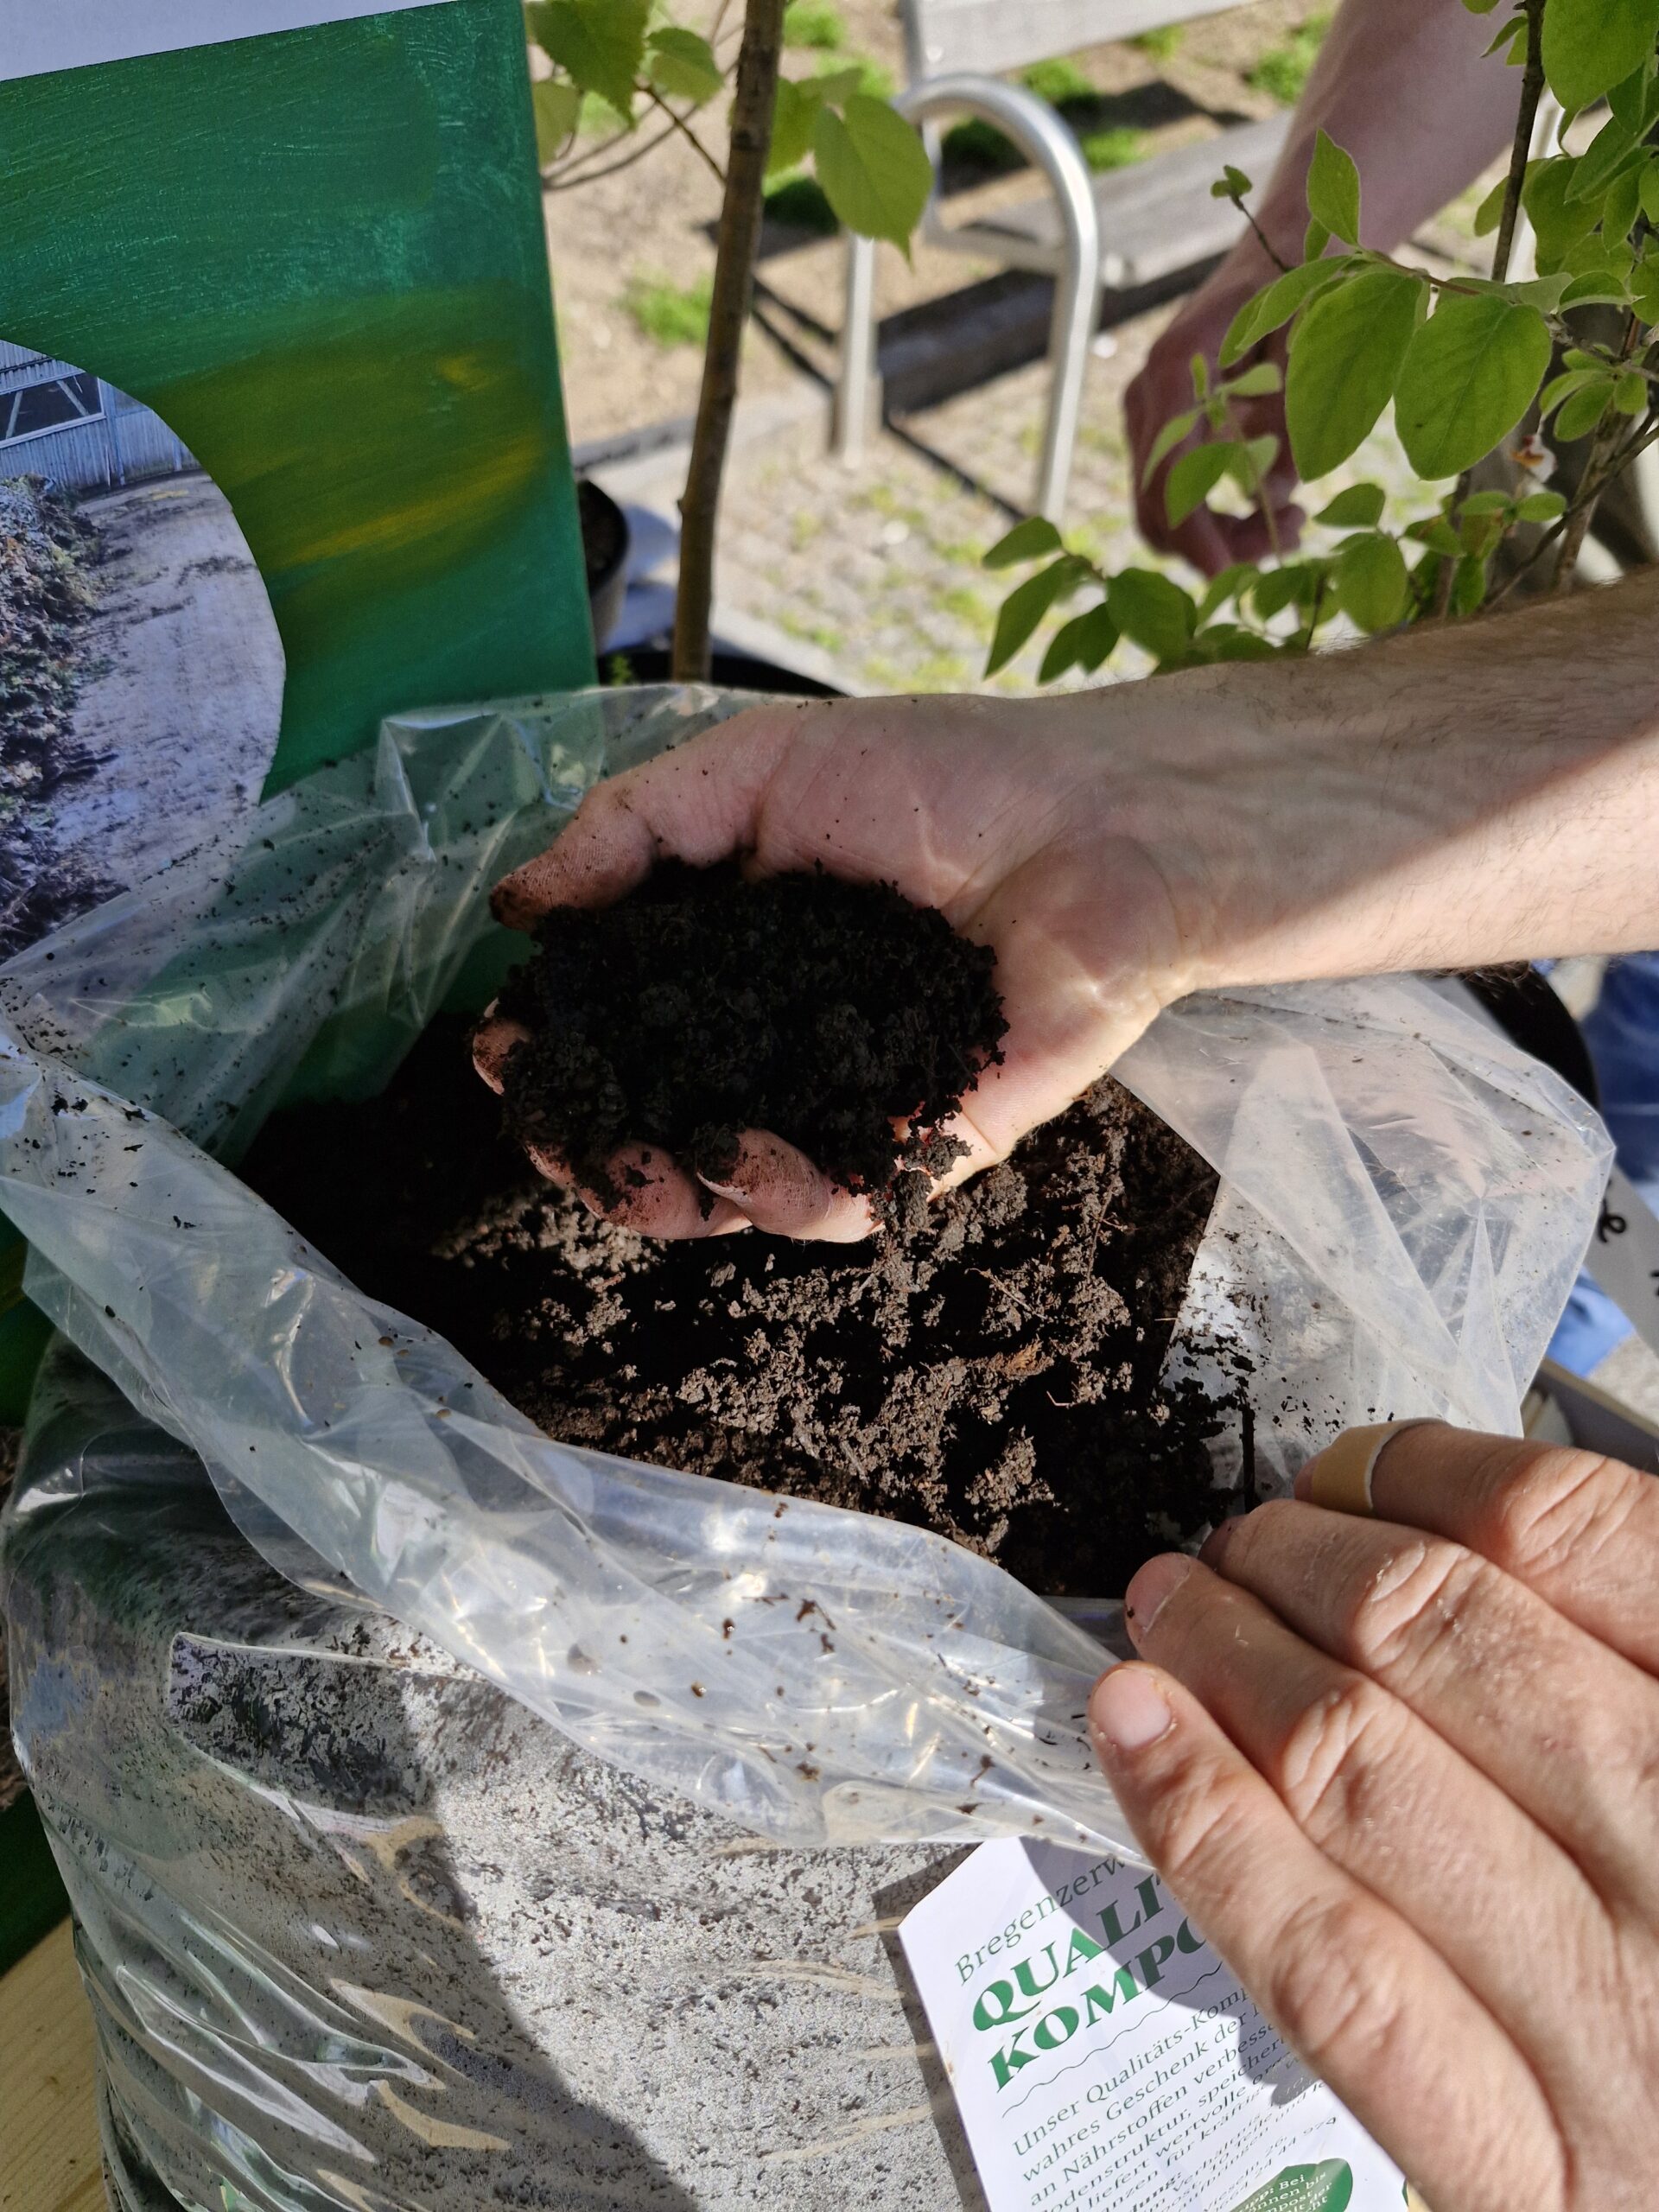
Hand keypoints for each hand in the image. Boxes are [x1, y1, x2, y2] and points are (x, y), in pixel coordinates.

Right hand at [476, 691, 1205, 1239]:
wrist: (1100, 810)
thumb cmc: (939, 774)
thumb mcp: (756, 771)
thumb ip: (631, 830)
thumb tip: (516, 906)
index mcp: (725, 964)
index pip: (617, 1032)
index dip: (553, 1052)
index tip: (500, 1047)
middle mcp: (778, 1045)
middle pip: (661, 1129)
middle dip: (591, 1152)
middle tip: (552, 1137)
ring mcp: (852, 1101)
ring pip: (738, 1190)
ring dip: (669, 1199)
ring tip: (633, 1172)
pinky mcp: (931, 1143)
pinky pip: (844, 1199)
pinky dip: (782, 1195)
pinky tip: (737, 1162)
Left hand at [1089, 1426, 1658, 2211]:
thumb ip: (1615, 1641)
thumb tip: (1427, 1525)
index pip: (1569, 1530)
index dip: (1425, 1472)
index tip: (1350, 1470)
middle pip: (1434, 1628)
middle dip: (1297, 1556)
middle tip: (1240, 1543)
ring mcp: (1615, 2030)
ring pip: (1352, 1766)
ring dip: (1225, 1652)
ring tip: (1172, 1610)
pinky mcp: (1528, 2171)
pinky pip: (1329, 1964)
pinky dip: (1205, 1822)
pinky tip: (1134, 1728)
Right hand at [1124, 252, 1302, 578]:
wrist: (1287, 245)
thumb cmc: (1307, 286)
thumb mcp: (1315, 350)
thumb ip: (1294, 426)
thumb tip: (1271, 503)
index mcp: (1177, 367)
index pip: (1166, 476)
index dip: (1194, 535)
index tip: (1228, 574)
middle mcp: (1150, 395)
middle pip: (1157, 505)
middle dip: (1216, 544)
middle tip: (1293, 540)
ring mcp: (1152, 414)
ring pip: (1165, 509)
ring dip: (1223, 535)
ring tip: (1296, 523)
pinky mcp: (1167, 429)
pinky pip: (1180, 493)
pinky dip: (1220, 516)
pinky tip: (1273, 507)